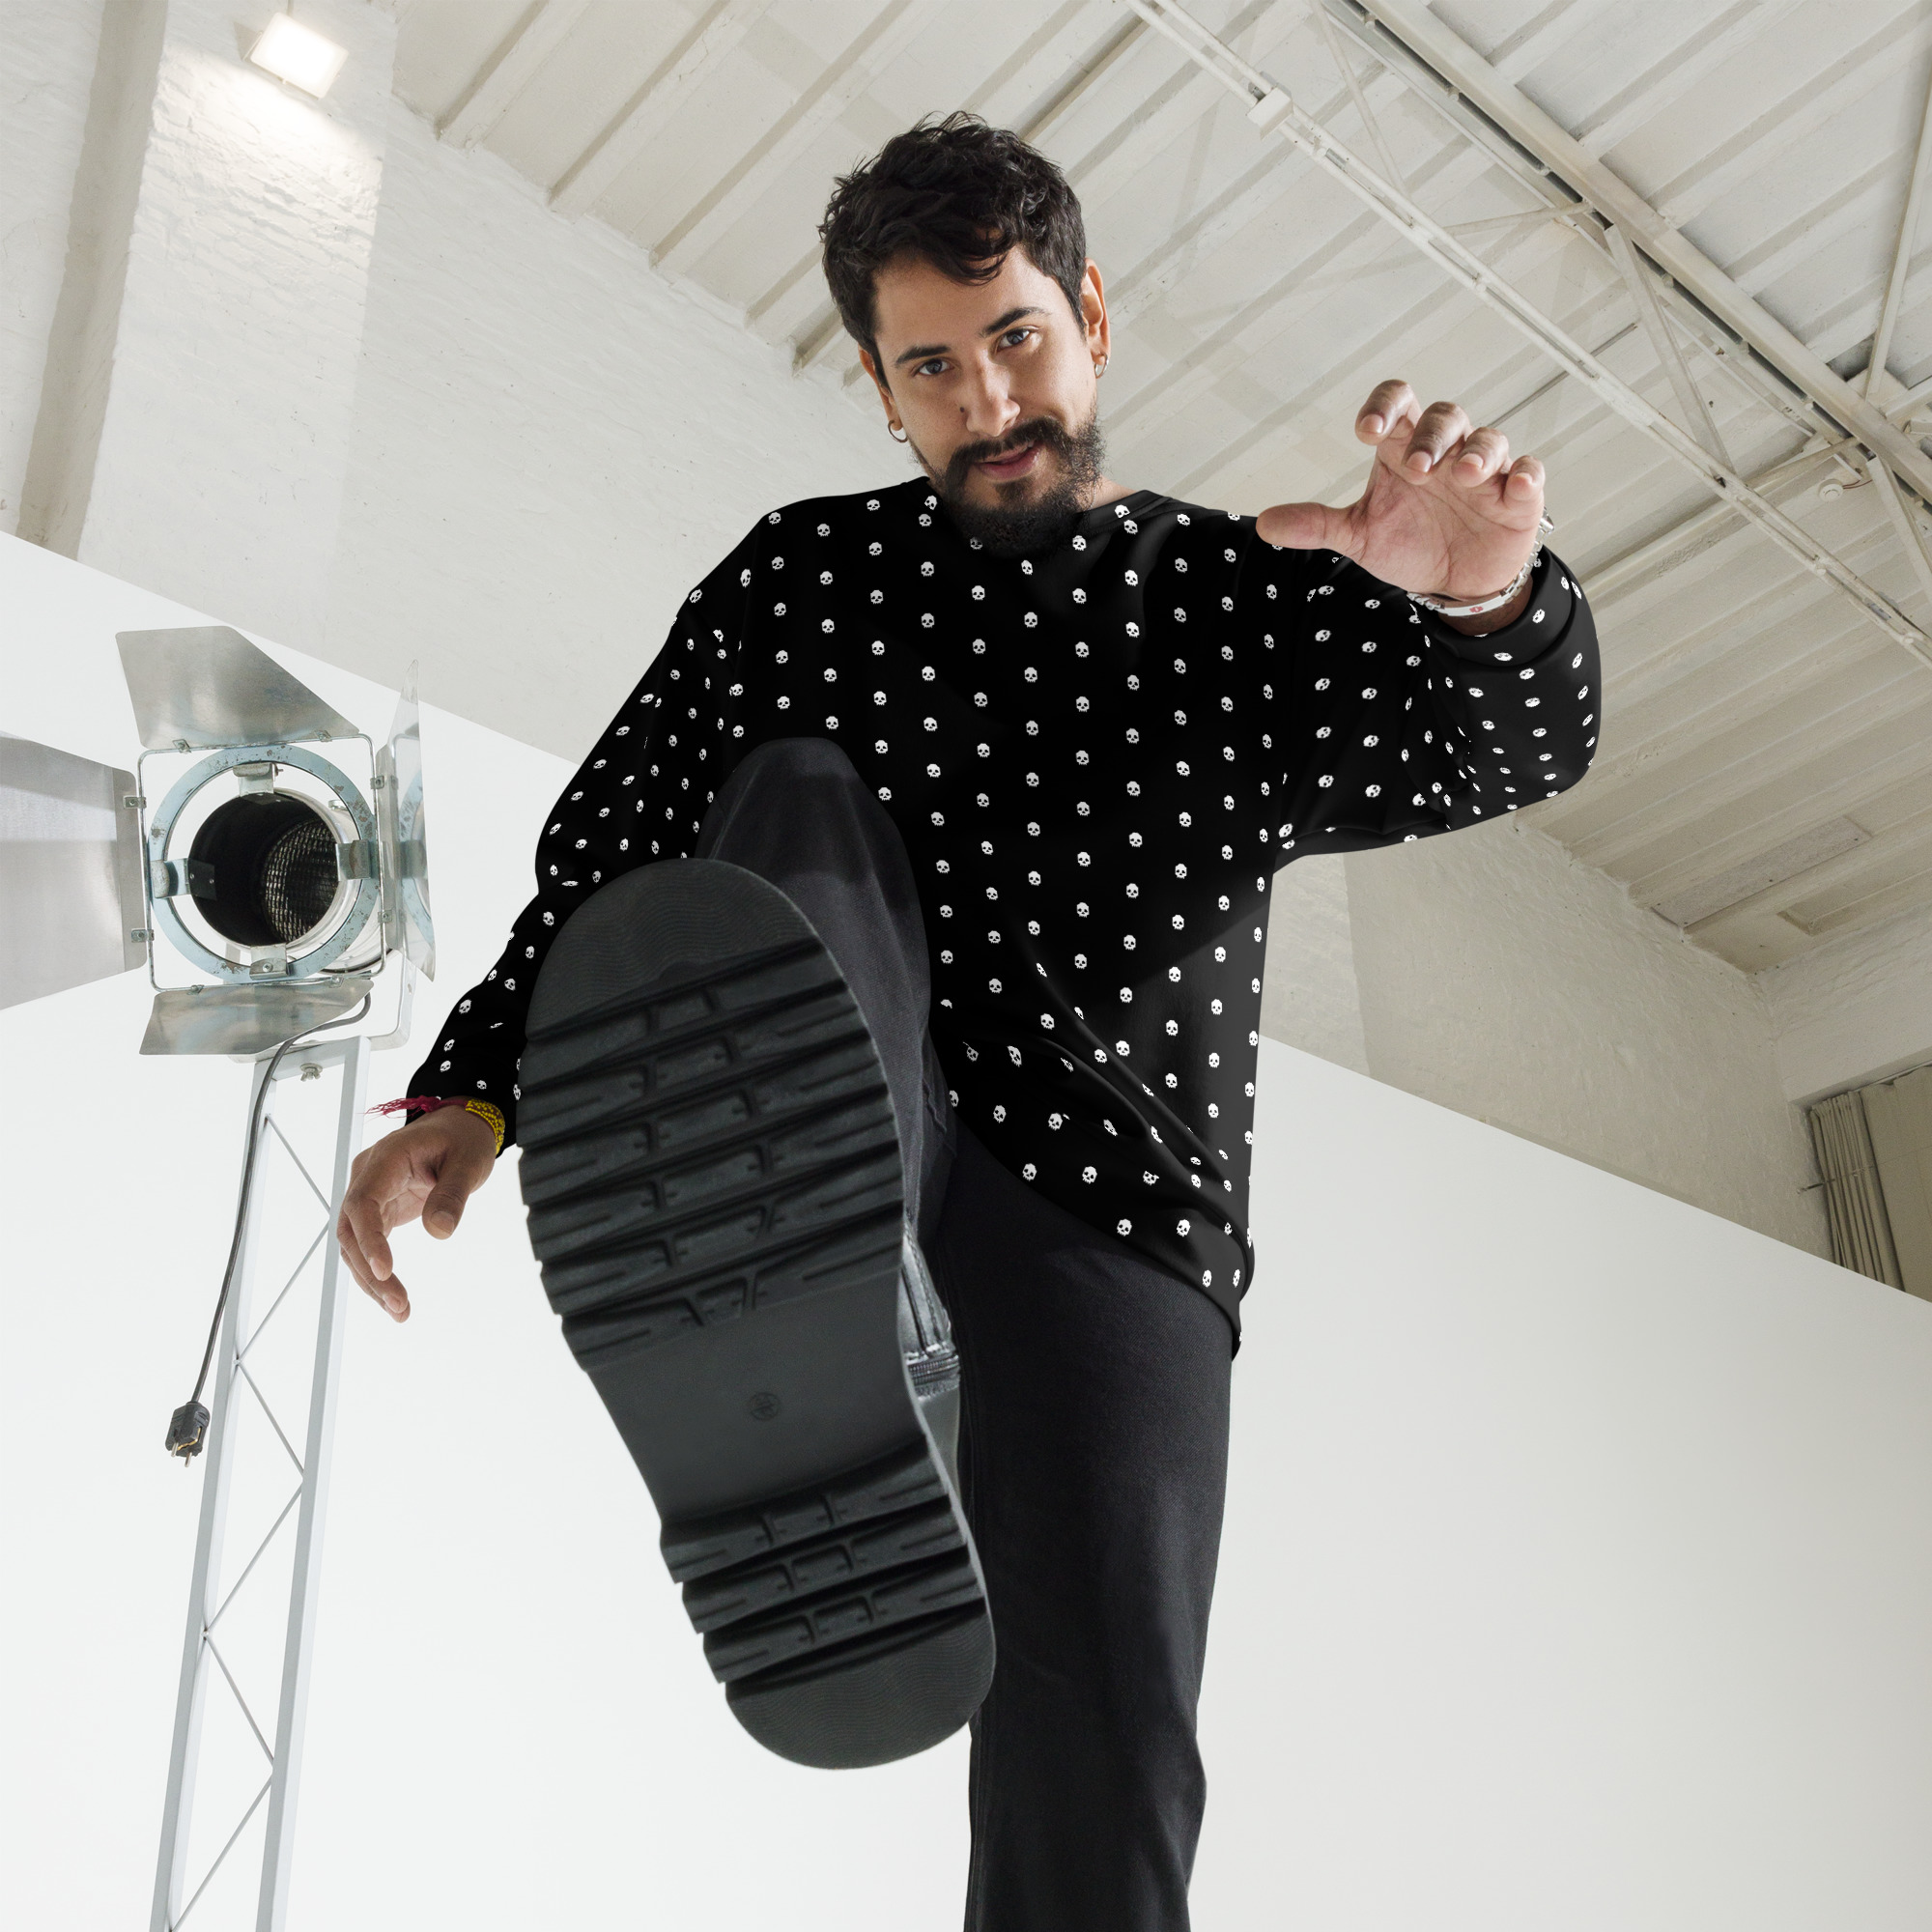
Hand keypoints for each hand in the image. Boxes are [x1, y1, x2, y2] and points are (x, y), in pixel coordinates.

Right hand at [336, 1108, 497, 1321]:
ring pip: (355, 1245)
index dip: (369, 1240)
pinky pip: (369, 1245)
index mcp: (385, 1160)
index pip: (362, 1203)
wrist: (460, 1127)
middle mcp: (367, 1178)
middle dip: (370, 1272)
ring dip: (372, 1281)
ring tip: (400, 1311)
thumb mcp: (469, 1162)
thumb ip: (453, 1194)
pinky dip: (379, 1274)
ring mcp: (370, 1194)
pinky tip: (394, 1300)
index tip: (385, 1271)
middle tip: (399, 1303)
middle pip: (352, 1231)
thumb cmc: (464, 1139)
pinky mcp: (379, 1210)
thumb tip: (439, 1232)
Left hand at [1256, 379, 1544, 603]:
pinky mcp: (1517, 497)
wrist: (1453, 583)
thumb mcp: (1360, 536)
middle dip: (1431, 437)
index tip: (1366, 429)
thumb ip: (1317, 525)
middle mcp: (1446, 452)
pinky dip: (1524, 476)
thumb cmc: (1409, 543)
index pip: (1398, 405)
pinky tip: (1514, 487)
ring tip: (1463, 474)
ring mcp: (1485, 472)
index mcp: (1404, 450)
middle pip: (1444, 417)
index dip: (1384, 406)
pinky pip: (1528, 473)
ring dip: (1477, 451)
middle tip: (1417, 469)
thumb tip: (1264, 525)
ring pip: (1487, 438)